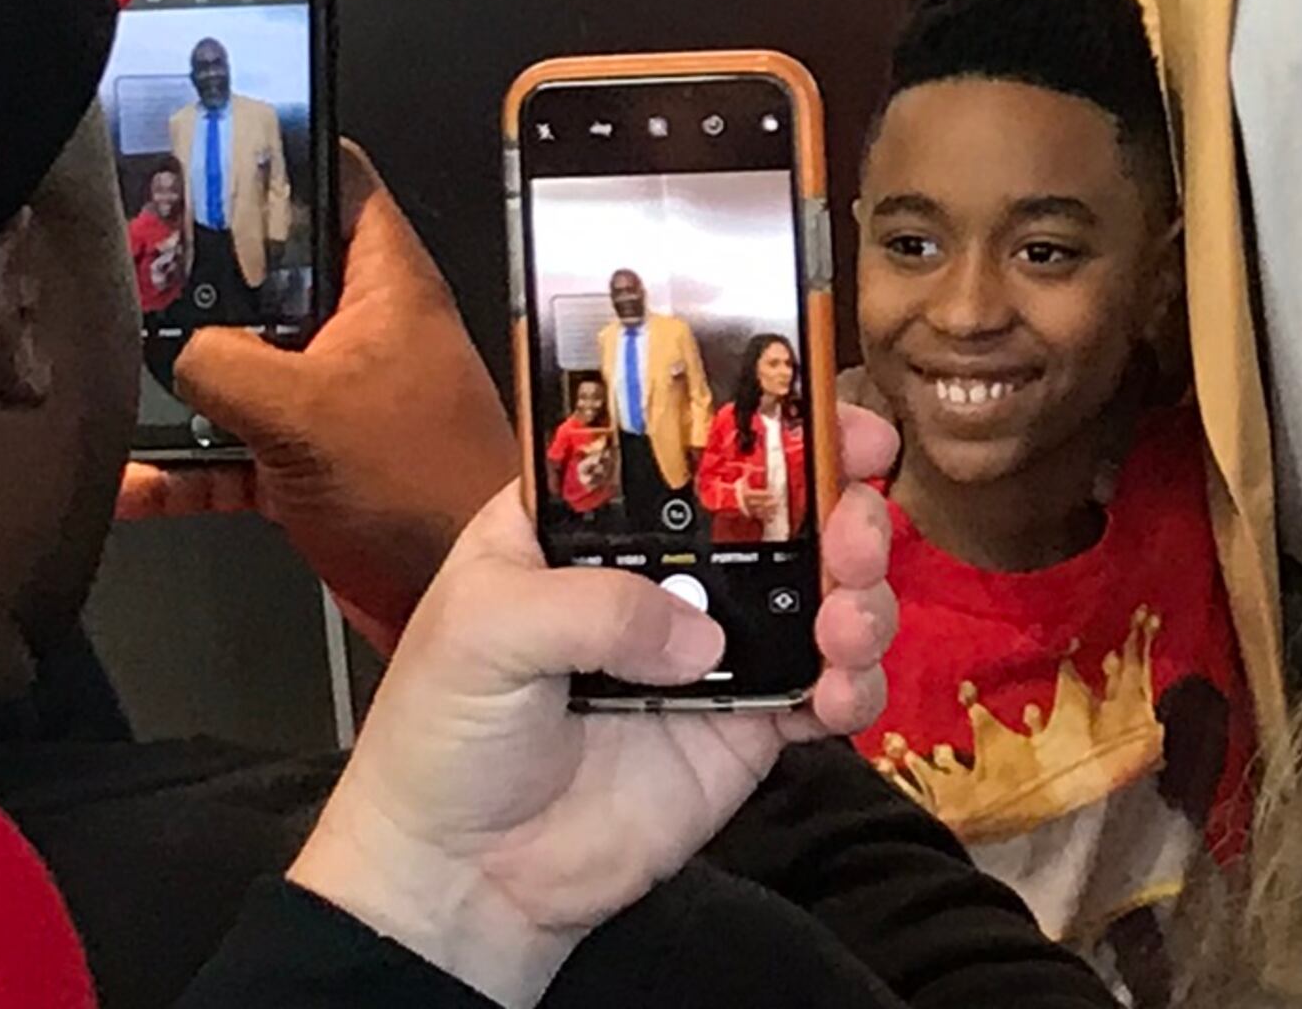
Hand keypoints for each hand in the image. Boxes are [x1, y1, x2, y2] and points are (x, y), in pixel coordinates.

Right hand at [115, 141, 516, 644]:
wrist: (456, 597)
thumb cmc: (415, 485)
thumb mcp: (305, 406)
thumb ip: (226, 362)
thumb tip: (182, 352)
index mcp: (389, 285)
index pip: (343, 185)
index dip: (285, 156)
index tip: (215, 146)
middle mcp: (368, 332)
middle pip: (279, 279)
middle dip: (209, 280)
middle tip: (134, 268)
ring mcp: (341, 400)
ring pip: (249, 368)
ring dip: (187, 383)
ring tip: (112, 374)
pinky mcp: (317, 466)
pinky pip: (237, 454)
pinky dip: (187, 469)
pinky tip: (130, 486)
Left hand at [286, 410, 901, 1008]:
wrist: (459, 882)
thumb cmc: (440, 733)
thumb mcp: (483, 630)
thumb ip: (594, 608)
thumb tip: (705, 640)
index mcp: (598, 519)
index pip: (693, 442)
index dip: (769, 419)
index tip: (835, 419)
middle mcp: (669, 570)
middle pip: (784, 509)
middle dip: (842, 507)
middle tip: (856, 535)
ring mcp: (715, 649)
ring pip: (823, 592)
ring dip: (861, 593)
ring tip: (846, 625)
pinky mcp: (746, 729)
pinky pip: (824, 692)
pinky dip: (854, 685)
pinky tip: (837, 697)